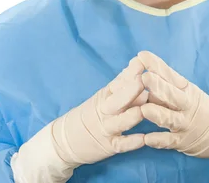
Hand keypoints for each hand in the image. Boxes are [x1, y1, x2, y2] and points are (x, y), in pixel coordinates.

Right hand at [12, 57, 147, 182]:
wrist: (65, 141)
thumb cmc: (90, 115)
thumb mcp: (103, 96)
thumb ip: (121, 83)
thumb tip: (139, 65)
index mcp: (105, 96)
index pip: (118, 82)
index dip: (130, 73)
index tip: (141, 62)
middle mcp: (105, 111)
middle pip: (117, 100)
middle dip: (129, 91)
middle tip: (141, 81)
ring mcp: (106, 129)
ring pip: (119, 122)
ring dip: (131, 116)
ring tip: (142, 111)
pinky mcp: (109, 146)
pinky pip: (120, 145)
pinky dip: (131, 142)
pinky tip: (143, 139)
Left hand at [137, 51, 208, 182]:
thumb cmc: (199, 108)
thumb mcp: (188, 93)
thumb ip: (166, 87)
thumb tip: (139, 74)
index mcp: (187, 89)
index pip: (171, 75)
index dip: (157, 65)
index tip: (142, 55)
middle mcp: (187, 105)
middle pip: (172, 94)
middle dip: (159, 86)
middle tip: (144, 77)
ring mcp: (185, 124)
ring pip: (169, 118)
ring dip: (157, 113)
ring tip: (144, 109)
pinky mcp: (182, 142)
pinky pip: (169, 141)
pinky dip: (158, 140)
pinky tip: (147, 139)